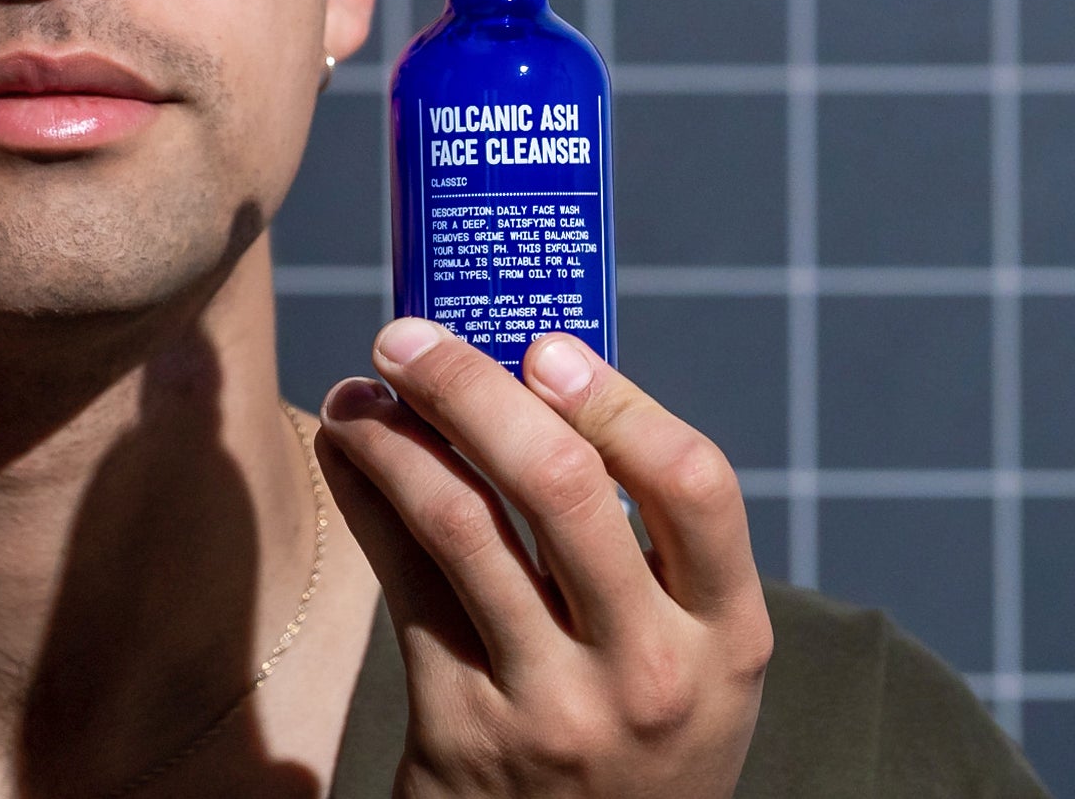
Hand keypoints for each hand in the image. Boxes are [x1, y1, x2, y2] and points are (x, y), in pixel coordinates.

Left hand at [316, 321, 770, 798]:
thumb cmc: (634, 737)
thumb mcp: (686, 659)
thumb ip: (643, 550)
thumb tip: (534, 381)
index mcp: (728, 636)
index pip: (693, 482)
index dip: (615, 398)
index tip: (542, 346)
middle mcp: (651, 672)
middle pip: (559, 485)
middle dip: (469, 386)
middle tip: (410, 337)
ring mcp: (555, 707)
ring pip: (459, 524)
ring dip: (393, 436)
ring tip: (359, 392)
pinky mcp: (464, 729)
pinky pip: (402, 582)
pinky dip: (364, 497)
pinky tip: (345, 453)